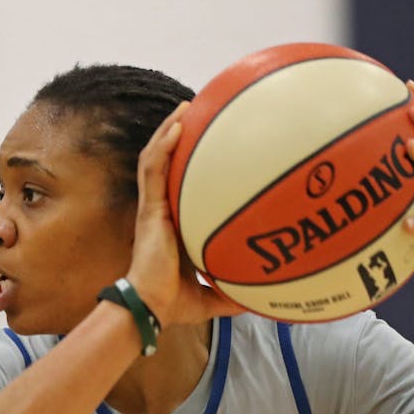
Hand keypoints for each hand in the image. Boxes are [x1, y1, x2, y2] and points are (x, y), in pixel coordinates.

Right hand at [126, 101, 246, 328]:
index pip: (178, 185)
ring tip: (185, 107)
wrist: (150, 307)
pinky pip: (152, 170)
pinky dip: (162, 147)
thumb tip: (265, 299)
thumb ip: (235, 293)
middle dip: (178, 136)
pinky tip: (176, 128)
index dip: (188, 163)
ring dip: (168, 131)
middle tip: (198, 112)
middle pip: (166, 164)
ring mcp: (152, 207)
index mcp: (174, 225)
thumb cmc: (172, 303)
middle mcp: (161, 210)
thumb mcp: (212, 296)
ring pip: (155, 158)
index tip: (211, 145)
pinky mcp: (148, 209)